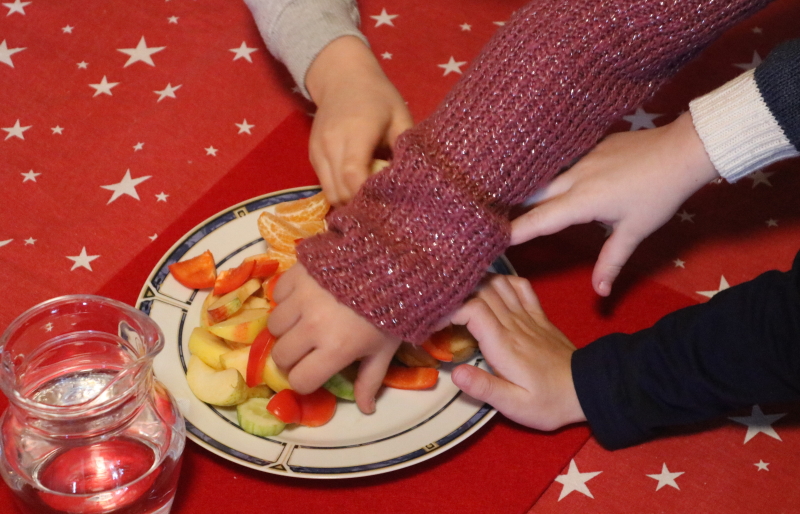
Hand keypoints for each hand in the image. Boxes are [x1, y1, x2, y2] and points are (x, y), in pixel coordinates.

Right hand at [267, 263, 401, 413]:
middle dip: (292, 358)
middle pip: (281, 356)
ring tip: (304, 321)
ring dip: (286, 328)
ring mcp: (302, 298)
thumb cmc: (392, 310)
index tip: (314, 372)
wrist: (391, 263)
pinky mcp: (297, 274)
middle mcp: (313, 326)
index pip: (300, 380)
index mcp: (335, 349)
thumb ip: (370, 380)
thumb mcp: (384, 349)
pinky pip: (277, 294)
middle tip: (307, 349)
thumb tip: (365, 410)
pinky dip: (286, 299)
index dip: (306, 380)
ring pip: (273, 325)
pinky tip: (305, 298)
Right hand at [305, 36, 412, 205]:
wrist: (341, 77)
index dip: (367, 196)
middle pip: (340, 191)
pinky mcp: (312, 156)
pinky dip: (339, 191)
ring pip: (330, 192)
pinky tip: (356, 186)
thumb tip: (411, 178)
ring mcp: (318, 151)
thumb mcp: (400, 115)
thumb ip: (405, 146)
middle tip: (381, 203)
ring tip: (369, 197)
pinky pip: (324, 184)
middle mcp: (332, 144)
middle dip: (360, 204)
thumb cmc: (377, 96)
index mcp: (356, 133)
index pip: (353, 176)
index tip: (386, 202)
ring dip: (349, 200)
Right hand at [450, 274, 584, 430]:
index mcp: (503, 344)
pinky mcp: (538, 316)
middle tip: (438, 302)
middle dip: (456, 292)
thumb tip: (454, 372)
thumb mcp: (515, 406)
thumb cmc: (548, 402)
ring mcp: (528, 317)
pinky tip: (491, 287)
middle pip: (481, 290)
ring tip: (458, 294)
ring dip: (476, 283)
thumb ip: (485, 388)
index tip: (432, 319)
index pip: (471, 309)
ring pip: (498, 283)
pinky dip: (503, 279)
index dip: (448, 309)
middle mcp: (514, 324)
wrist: (588, 390)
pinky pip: (520, 286)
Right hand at [511, 112, 719, 295]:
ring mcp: (580, 158)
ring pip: (544, 176)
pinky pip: (559, 163)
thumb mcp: (635, 231)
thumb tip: (599, 292)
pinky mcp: (589, 146)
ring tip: (506, 199)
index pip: (539, 220)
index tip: (491, 240)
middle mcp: (573, 177)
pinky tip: (541, 177)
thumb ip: (612, 261)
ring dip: (526, 190)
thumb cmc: (658, 195)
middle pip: (532, 195)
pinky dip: (546, 175)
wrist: (682, 150)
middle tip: (488, 219)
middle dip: (510, 208)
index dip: (513, 231)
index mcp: (582, 201)